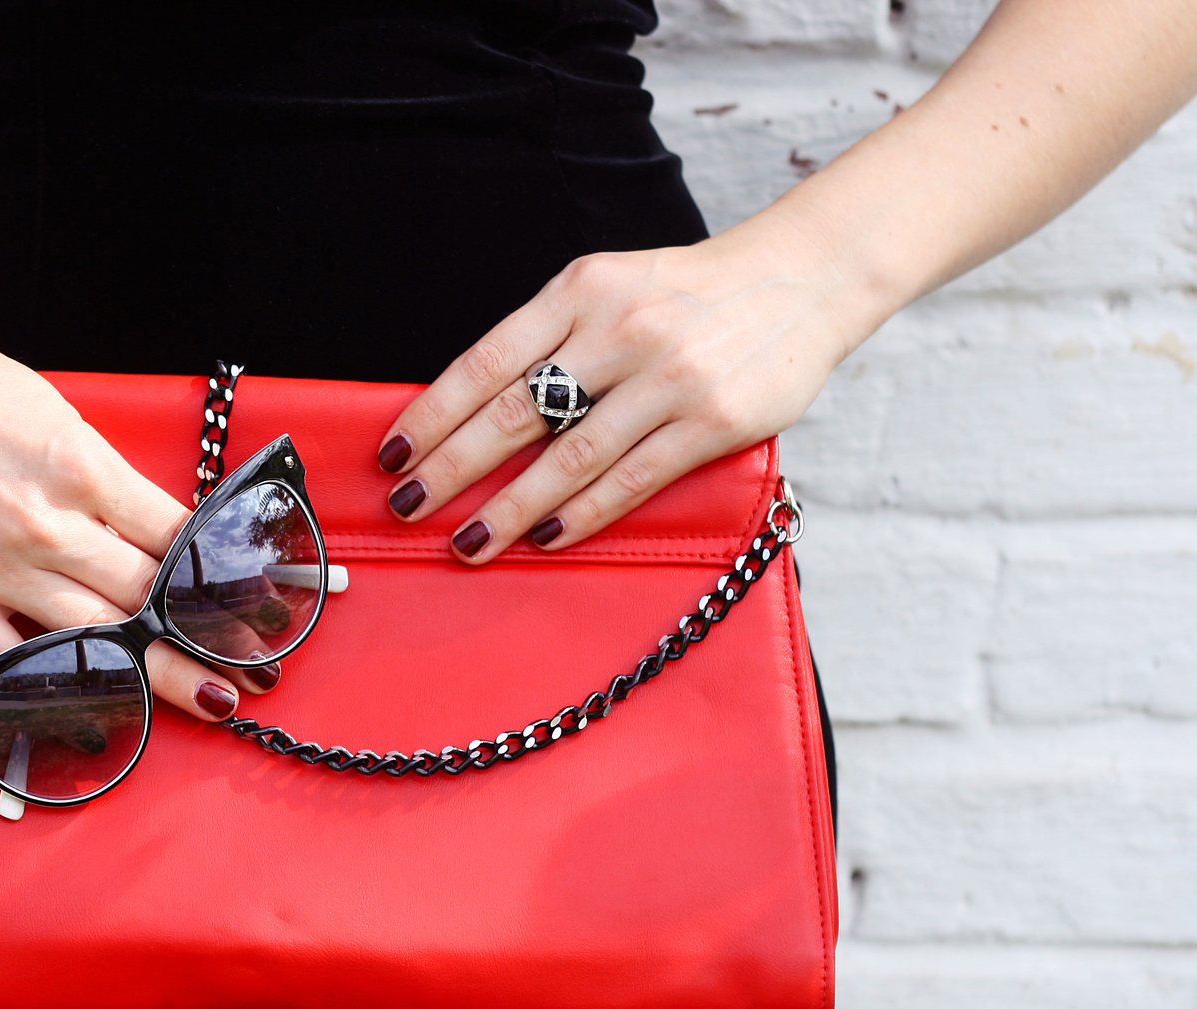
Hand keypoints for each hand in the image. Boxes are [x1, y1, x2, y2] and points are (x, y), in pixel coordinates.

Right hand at [0, 290, 280, 721]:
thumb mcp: (53, 409)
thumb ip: (107, 476)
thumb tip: (159, 525)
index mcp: (77, 463)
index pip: (174, 536)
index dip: (222, 576)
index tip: (254, 603)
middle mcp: (42, 524)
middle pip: (146, 596)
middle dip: (205, 636)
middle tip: (253, 667)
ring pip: (95, 638)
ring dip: (157, 672)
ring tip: (206, 696)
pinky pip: (12, 660)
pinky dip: (59, 685)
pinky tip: (101, 708)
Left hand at [375, 216, 870, 558]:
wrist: (803, 278)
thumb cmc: (687, 296)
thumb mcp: (610, 289)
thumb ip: (551, 340)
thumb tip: (473, 414)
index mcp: (581, 291)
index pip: (487, 360)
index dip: (433, 413)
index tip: (393, 455)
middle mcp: (620, 329)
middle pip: (515, 411)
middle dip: (451, 467)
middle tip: (408, 508)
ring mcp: (669, 377)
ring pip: (568, 457)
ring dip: (510, 508)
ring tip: (468, 542)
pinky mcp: (713, 421)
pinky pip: (631, 478)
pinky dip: (581, 514)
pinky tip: (544, 538)